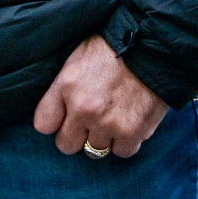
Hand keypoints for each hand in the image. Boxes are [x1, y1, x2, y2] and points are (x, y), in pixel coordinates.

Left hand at [30, 34, 170, 158]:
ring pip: (94, 151)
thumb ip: (64, 87)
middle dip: (76, 135)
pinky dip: (126, 142)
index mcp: (66, 86)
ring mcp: (108, 123)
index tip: (64, 117)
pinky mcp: (133, 132)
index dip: (55, 122)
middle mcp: (83, 109)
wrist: (154, 46)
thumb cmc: (115, 46)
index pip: (43, 124)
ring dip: (102, 139)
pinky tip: (129, 124)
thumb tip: (58, 109)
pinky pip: (122, 152)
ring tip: (112, 121)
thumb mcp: (78, 58)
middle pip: (66, 145)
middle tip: (89, 122)